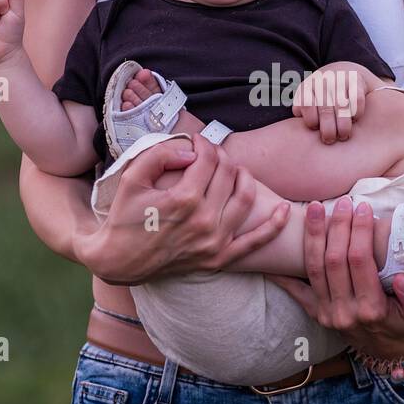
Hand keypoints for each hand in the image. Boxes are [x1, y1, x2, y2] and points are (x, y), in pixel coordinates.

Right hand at [74, 134, 289, 284]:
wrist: (119, 260)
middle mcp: (204, 221)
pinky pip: (256, 242)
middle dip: (221, 157)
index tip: (196, 143)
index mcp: (183, 199)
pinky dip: (274, 225)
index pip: (208, 159)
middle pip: (228, 173)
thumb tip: (191, 151)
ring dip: (245, 177)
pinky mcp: (220, 258)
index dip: (204, 144)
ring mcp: (215, 242)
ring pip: (246, 197)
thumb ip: (161, 154)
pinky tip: (284, 208)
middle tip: (209, 155)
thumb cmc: (124, 216)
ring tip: (233, 171)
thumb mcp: (133, 178)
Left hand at [267, 197, 403, 377]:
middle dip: (337, 226)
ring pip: (314, 268)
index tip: (363, 208)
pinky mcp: (315, 313)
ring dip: (313, 235)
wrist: (387, 351)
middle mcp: (344, 312)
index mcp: (371, 309)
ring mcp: (326, 313)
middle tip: (343, 202)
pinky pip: (295, 290)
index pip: (359, 261)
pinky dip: (283, 271)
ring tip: (314, 208)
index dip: (360, 232)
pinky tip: (273, 250)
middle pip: (334, 260)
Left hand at [292, 62, 372, 142]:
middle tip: (330, 140)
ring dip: (344, 124)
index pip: (306, 104)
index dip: (311, 120)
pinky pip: (357, 100)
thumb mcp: (307, 98)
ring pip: (342, 105)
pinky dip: (357, 113)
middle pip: (325, 108)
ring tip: (344, 135)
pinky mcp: (356, 81)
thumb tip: (297, 126)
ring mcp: (340, 79)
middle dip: (328, 129)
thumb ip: (301, 110)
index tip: (316, 128)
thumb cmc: (321, 94)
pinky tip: (354, 119)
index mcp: (308, 87)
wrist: (344, 72)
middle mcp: (323, 81)